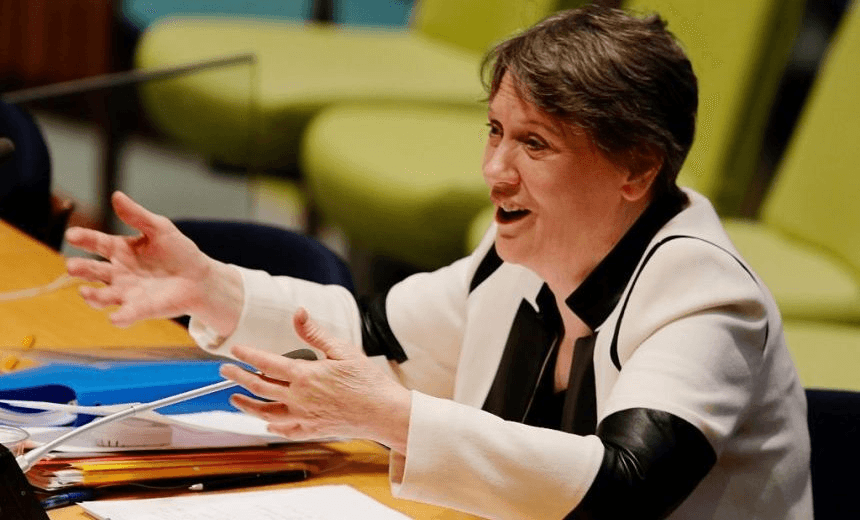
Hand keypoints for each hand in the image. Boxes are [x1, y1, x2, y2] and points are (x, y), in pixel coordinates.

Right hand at [64, 191, 241, 333]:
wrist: (200, 277)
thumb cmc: (178, 251)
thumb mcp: (160, 229)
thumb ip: (137, 215)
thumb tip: (116, 195)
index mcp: (119, 250)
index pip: (96, 242)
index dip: (83, 238)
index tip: (72, 235)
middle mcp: (117, 273)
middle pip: (92, 271)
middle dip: (80, 269)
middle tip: (72, 266)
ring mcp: (127, 292)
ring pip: (102, 296)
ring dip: (93, 296)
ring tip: (86, 292)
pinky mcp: (141, 309)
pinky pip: (126, 315)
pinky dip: (120, 317)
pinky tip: (115, 317)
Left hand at [222, 308, 411, 453]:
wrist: (383, 412)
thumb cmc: (367, 380)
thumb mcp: (343, 350)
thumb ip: (315, 333)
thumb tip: (298, 313)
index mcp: (305, 375)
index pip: (267, 363)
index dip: (248, 355)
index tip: (235, 350)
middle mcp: (299, 398)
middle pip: (259, 387)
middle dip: (237, 378)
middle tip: (224, 371)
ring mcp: (304, 416)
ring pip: (265, 412)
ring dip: (247, 405)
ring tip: (234, 398)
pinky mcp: (312, 430)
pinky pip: (284, 429)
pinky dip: (271, 425)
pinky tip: (265, 422)